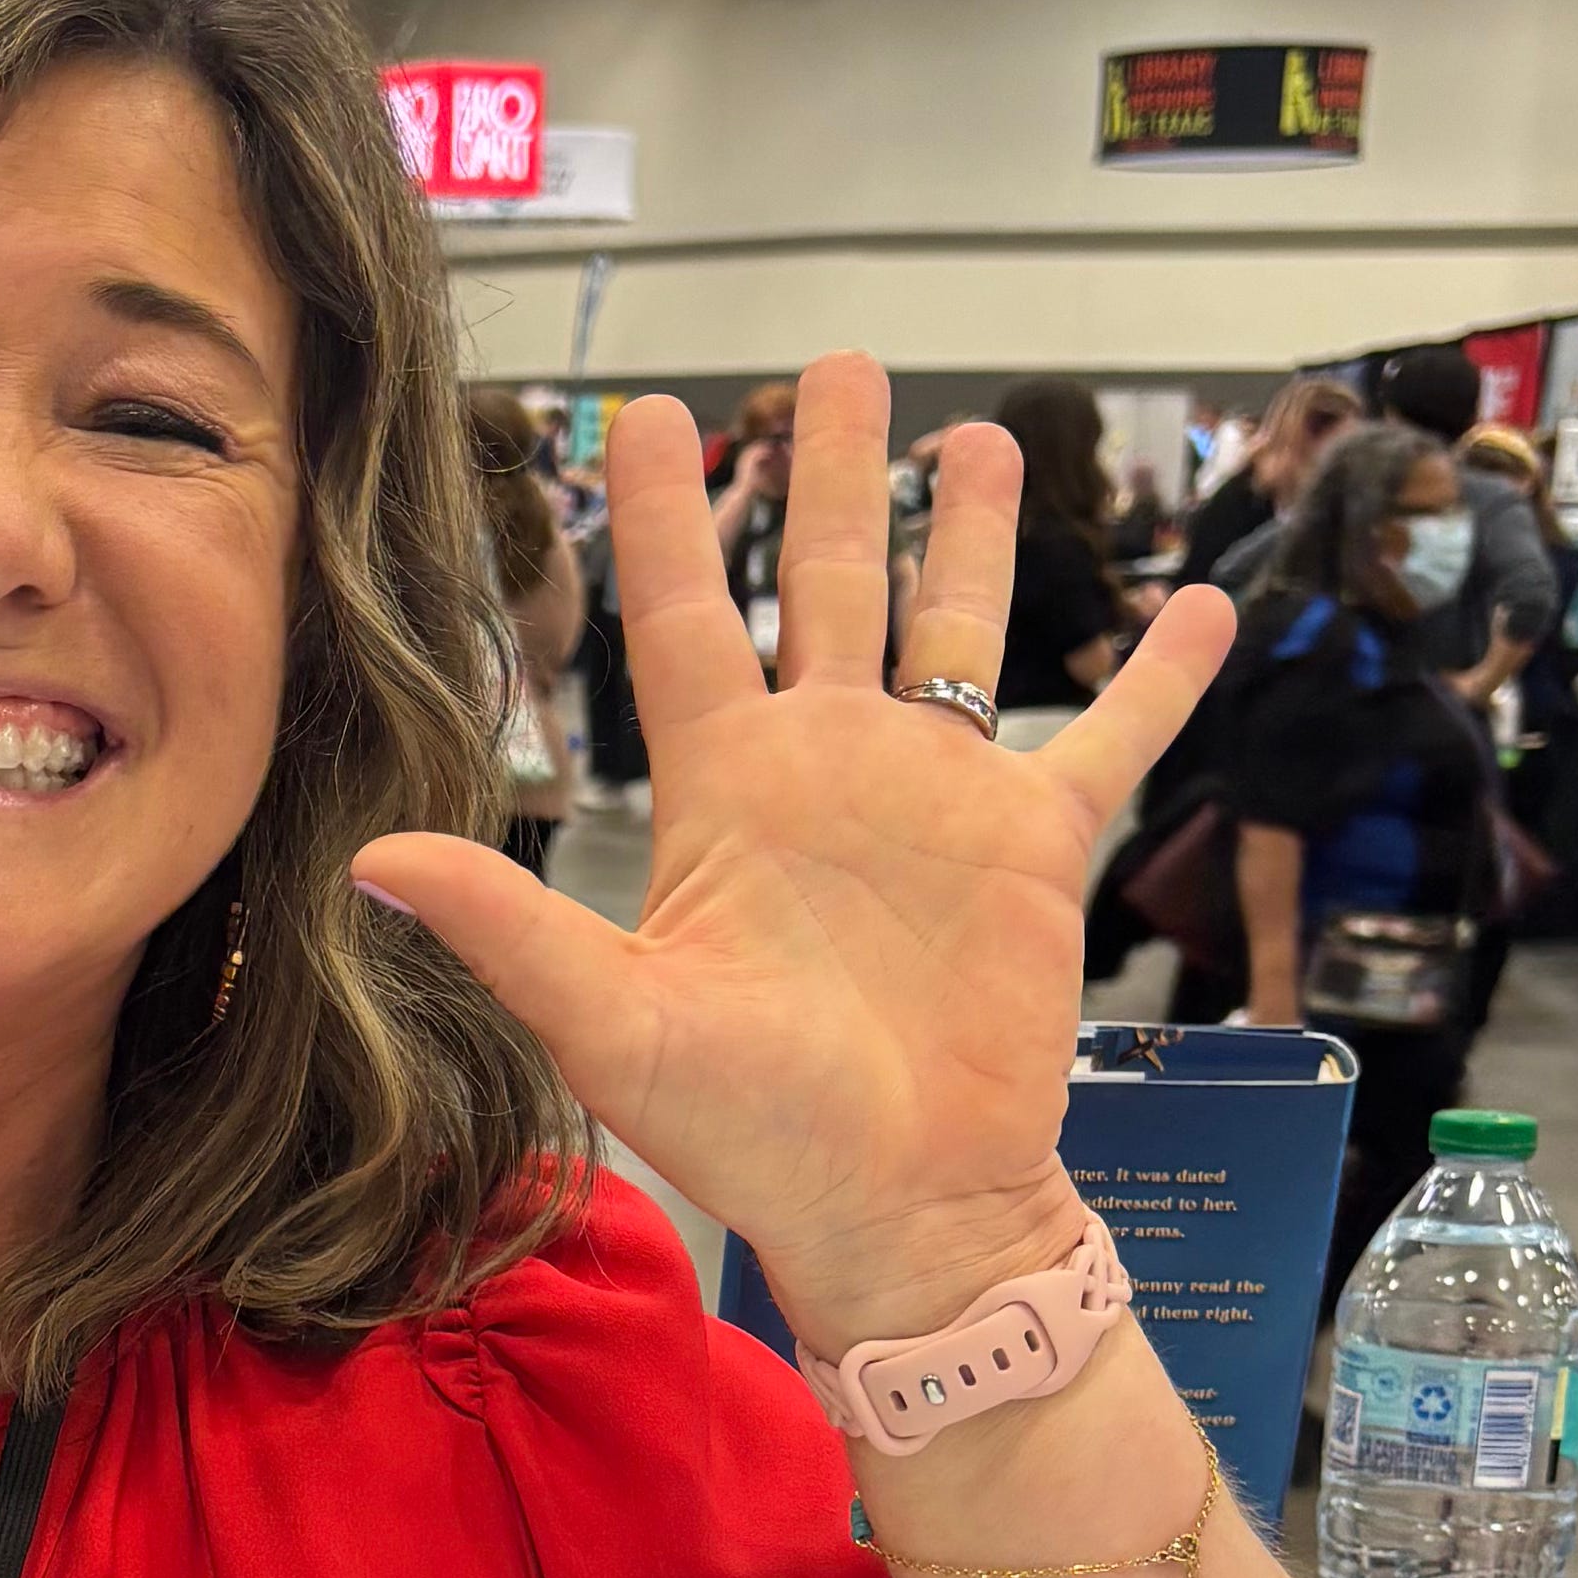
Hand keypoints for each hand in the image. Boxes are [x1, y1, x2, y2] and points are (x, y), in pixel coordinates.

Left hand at [354, 354, 1236, 1350]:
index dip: (662, 514)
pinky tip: (1205, 604)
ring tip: (976, 434)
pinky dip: (1159, 676)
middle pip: (823, 582)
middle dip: (831, 474)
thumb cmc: (752, 1134)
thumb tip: (372, 863)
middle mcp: (829, 769)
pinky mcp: (1033, 849)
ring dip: (969, 532)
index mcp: (725, 792)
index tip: (646, 410)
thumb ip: (509, 928)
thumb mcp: (615, 1025)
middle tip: (835, 366)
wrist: (896, 1211)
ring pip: (956, 625)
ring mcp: (937, 799)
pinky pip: (1108, 738)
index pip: (680, 619)